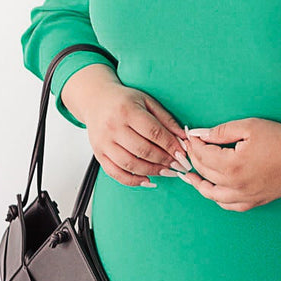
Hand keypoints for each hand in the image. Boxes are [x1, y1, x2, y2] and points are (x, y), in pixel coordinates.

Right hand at [70, 69, 189, 187]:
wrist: (96, 100)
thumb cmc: (124, 100)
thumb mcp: (147, 101)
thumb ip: (166, 119)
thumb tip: (184, 137)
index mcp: (127, 110)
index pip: (153, 132)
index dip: (170, 145)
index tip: (183, 154)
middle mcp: (113, 127)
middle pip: (143, 150)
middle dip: (164, 160)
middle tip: (178, 165)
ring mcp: (103, 142)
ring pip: (130, 164)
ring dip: (152, 171)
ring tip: (167, 172)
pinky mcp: (98, 153)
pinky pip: (115, 173)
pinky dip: (132, 180)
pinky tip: (147, 179)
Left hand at [177, 118, 280, 210]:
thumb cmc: (280, 140)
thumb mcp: (249, 127)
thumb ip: (221, 131)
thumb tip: (200, 135)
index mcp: (231, 166)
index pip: (202, 155)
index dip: (194, 144)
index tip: (191, 135)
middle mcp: (235, 185)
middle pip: (204, 173)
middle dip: (194, 158)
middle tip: (190, 148)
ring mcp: (244, 197)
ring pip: (212, 194)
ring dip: (199, 184)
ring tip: (190, 175)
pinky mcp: (254, 202)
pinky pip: (228, 205)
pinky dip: (217, 198)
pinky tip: (213, 190)